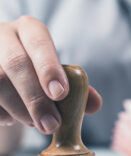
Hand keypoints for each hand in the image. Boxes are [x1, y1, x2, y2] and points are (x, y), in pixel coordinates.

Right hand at [0, 16, 101, 133]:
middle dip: (35, 98)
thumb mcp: (55, 72)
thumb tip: (96, 105)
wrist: (5, 70)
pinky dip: (1, 113)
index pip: (40, 43)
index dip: (49, 68)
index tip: (60, 94)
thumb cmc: (35, 69)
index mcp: (30, 31)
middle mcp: (5, 35)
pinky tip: (11, 119)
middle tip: (51, 125)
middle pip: (15, 63)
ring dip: (19, 109)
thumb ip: (77, 88)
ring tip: (34, 123)